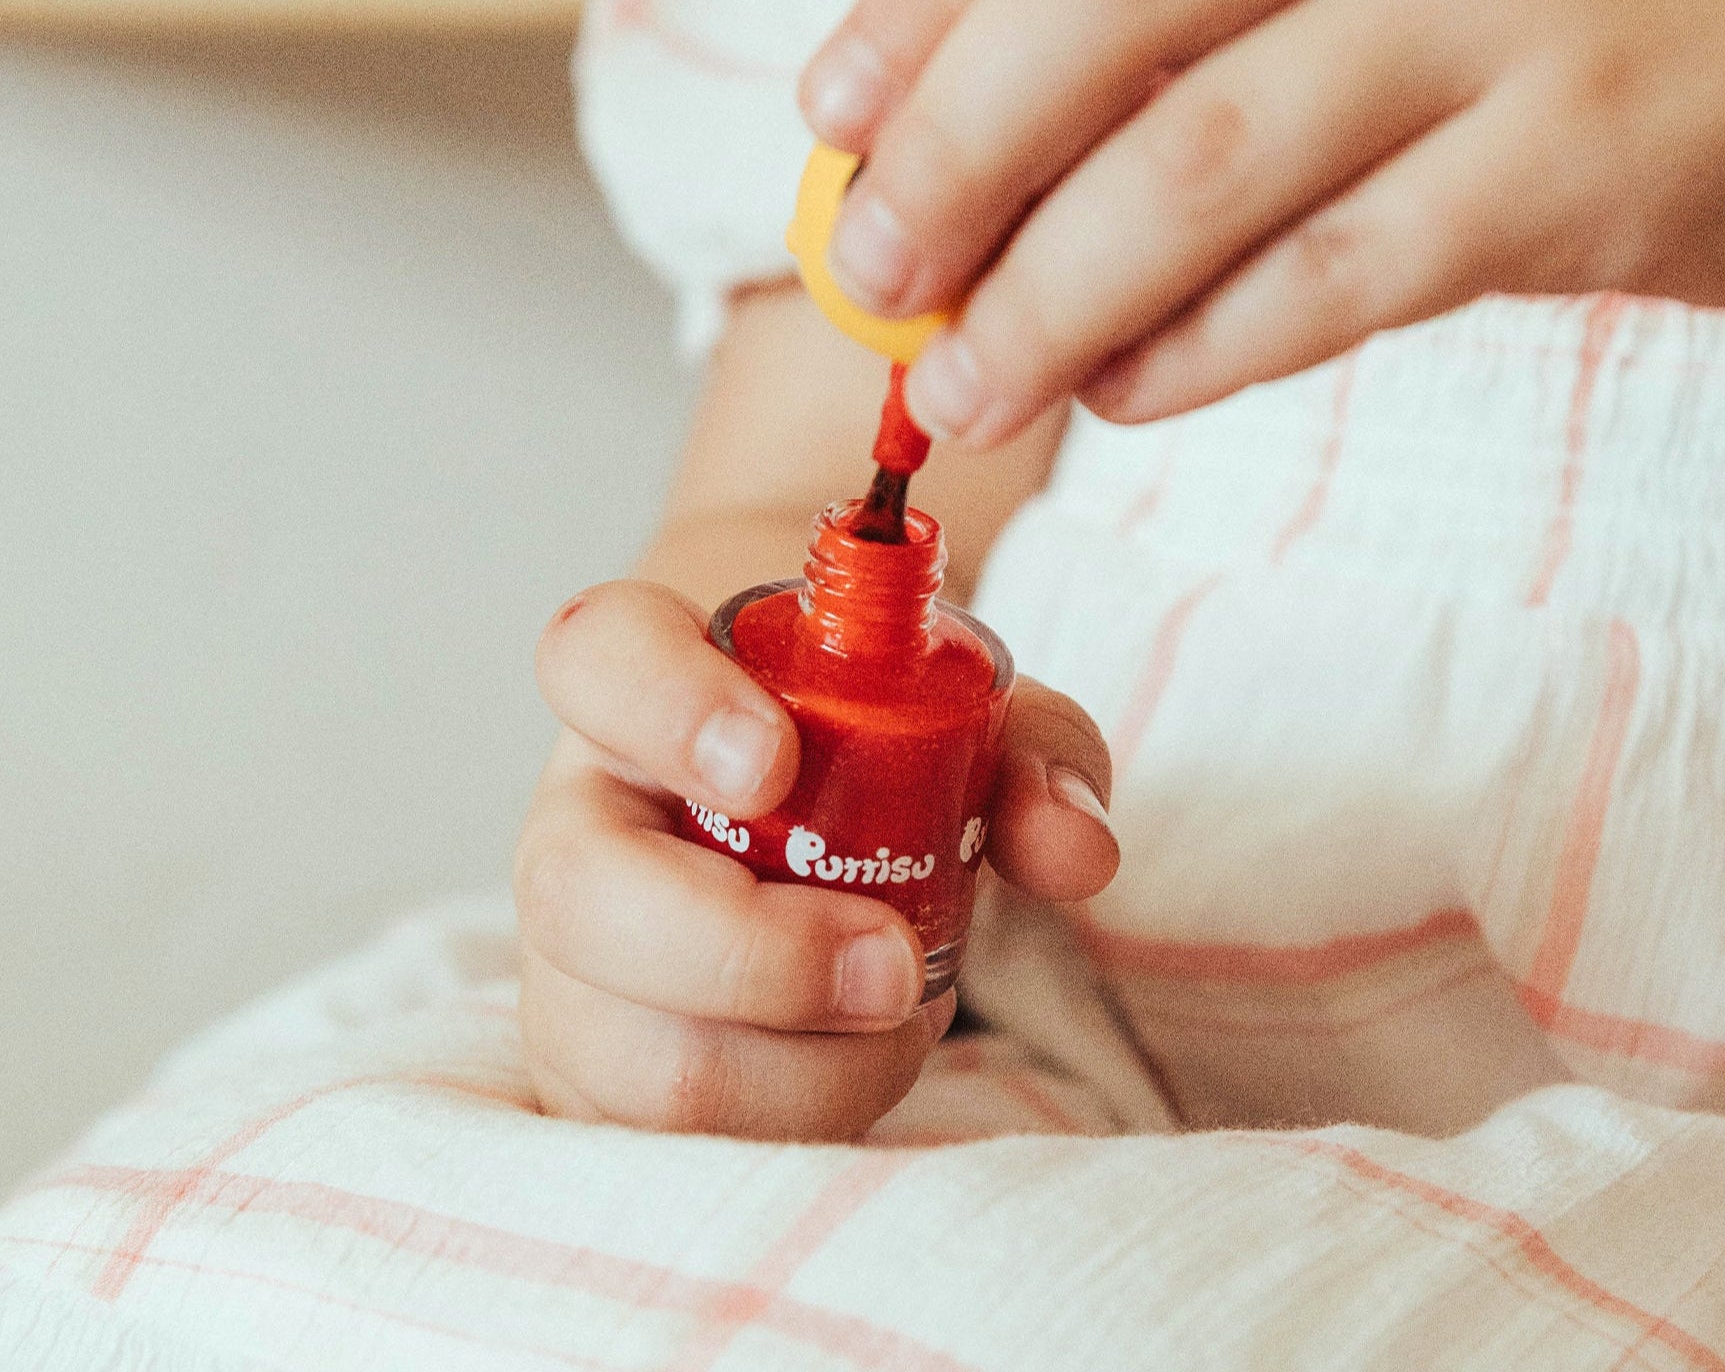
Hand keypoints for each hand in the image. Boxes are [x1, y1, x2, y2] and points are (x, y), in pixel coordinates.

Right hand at [515, 577, 1117, 1139]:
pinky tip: (860, 1057)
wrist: (813, 829)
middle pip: (582, 893)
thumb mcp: (965, 721)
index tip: (773, 762)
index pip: (598, 655)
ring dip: (806, 1064)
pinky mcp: (599, 1078)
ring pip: (638, 1052)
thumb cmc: (872, 752)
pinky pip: (673, 1144)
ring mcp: (570, 964)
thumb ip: (1032, 753)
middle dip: (759, 952)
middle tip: (896, 957)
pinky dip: (804, 1118)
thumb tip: (1077, 847)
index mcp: (644, 683)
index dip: (667, 707)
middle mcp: (582, 816)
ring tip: (902, 1004)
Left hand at [799, 0, 1724, 441]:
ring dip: (1053, 294)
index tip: (826, 118)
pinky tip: (1134, 393)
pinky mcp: (1591, 155)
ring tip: (964, 389)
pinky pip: (1339, 275)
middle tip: (867, 275)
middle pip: (1107, 2)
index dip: (921, 0)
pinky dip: (1209, 348)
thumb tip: (976, 151)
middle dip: (954, 152)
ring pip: (1205, 160)